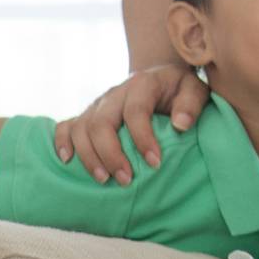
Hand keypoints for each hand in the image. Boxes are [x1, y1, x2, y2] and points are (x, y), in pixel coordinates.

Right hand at [52, 63, 207, 185]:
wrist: (164, 78)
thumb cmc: (180, 90)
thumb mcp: (196, 90)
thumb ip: (191, 104)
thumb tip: (180, 125)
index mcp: (143, 83)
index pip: (136, 111)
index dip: (143, 139)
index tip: (155, 163)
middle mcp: (116, 92)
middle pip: (101, 122)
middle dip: (111, 154)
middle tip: (125, 180)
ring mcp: (99, 103)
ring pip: (82, 128)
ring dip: (89, 156)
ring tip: (103, 180)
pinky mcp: (88, 114)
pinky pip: (66, 125)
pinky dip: (62, 142)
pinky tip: (67, 161)